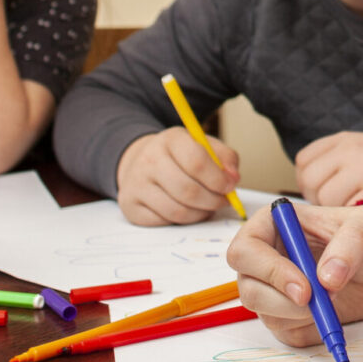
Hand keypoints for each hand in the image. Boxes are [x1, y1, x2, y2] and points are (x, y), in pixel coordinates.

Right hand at [116, 127, 240, 224]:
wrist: (141, 161)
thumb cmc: (180, 156)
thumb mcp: (203, 146)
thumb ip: (225, 158)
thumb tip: (233, 178)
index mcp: (170, 139)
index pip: (196, 161)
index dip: (218, 179)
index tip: (230, 187)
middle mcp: (149, 160)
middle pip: (188, 190)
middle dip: (212, 201)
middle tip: (223, 202)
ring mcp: (136, 184)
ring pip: (177, 211)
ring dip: (200, 213)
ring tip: (208, 207)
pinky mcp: (130, 205)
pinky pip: (164, 222)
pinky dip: (182, 221)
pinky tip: (188, 210)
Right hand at [229, 203, 362, 345]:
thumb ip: (350, 244)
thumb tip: (327, 277)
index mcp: (273, 225)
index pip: (246, 250)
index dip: (269, 271)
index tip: (304, 287)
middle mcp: (265, 258)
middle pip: (247, 286)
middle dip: (279, 300)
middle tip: (315, 301)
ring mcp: (272, 289)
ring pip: (263, 312)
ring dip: (297, 314)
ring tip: (331, 299)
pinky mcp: (285, 316)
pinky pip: (284, 332)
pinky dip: (307, 328)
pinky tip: (329, 312)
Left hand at [295, 131, 362, 205]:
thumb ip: (337, 162)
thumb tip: (305, 183)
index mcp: (348, 139)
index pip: (305, 162)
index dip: (311, 181)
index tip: (326, 189)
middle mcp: (354, 150)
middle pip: (312, 182)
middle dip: (321, 198)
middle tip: (343, 203)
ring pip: (327, 199)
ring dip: (336, 211)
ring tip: (359, 210)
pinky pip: (349, 212)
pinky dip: (354, 220)